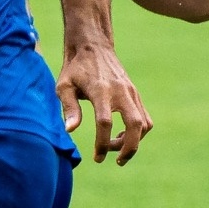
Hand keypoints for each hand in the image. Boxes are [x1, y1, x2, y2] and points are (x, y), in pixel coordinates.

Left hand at [57, 38, 151, 165]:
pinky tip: (122, 135)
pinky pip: (145, 117)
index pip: (105, 122)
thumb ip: (68, 108)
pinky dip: (139, 131)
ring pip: (144, 123)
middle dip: (129, 148)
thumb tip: (70, 130)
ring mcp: (131, 92)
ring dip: (134, 141)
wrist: (93, 46)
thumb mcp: (64, 86)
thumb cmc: (74, 69)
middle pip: (135, 125)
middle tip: (117, 161)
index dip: (102, 143)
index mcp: (101, 90)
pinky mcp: (135, 93)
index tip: (96, 157)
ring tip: (115, 147)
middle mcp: (120, 91)